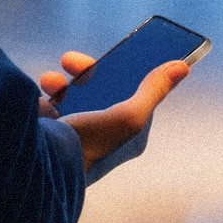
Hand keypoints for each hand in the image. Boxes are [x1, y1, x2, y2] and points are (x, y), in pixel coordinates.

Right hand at [39, 49, 195, 178]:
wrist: (39, 172)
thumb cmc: (89, 147)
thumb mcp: (130, 116)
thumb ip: (154, 90)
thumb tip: (183, 67)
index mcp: (127, 137)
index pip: (136, 98)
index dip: (130, 73)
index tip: (123, 51)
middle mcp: (102, 137)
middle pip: (101, 91)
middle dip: (85, 72)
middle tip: (72, 61)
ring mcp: (75, 138)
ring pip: (71, 97)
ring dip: (60, 83)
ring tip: (51, 81)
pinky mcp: (49, 139)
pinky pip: (48, 110)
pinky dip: (43, 101)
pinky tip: (40, 101)